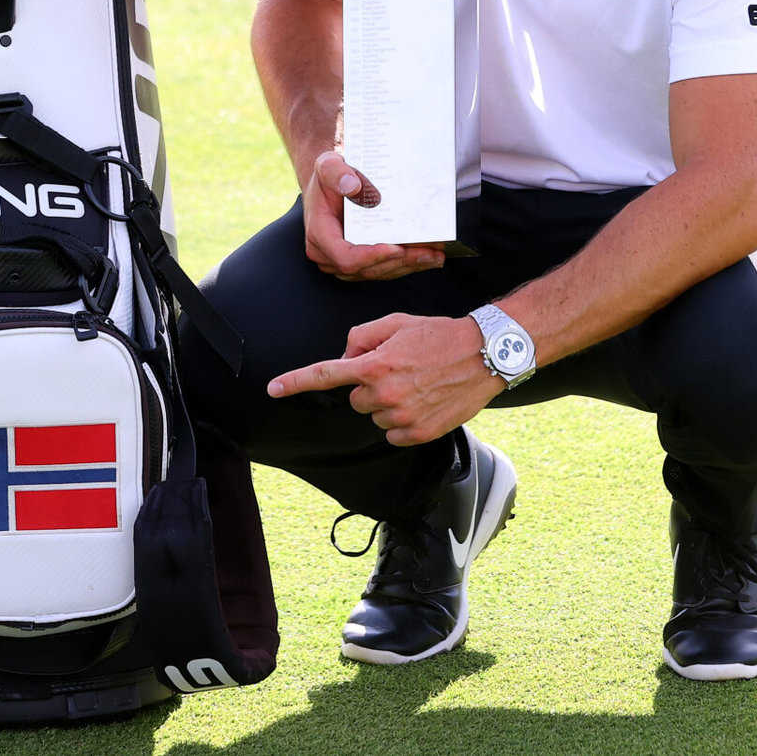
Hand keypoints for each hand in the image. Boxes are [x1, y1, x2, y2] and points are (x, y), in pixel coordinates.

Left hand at [266, 313, 502, 445]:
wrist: (484, 354)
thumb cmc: (439, 334)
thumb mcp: (396, 323)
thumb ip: (362, 338)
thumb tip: (346, 359)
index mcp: (375, 364)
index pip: (326, 375)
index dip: (295, 382)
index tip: (272, 389)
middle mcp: (384, 393)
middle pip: (355, 399)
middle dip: (368, 386)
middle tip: (397, 370)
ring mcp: (402, 416)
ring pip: (374, 416)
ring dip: (387, 403)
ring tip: (416, 384)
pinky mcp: (418, 433)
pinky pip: (392, 432)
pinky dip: (402, 420)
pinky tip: (422, 401)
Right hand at [301, 149, 444, 280]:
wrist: (331, 182)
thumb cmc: (330, 175)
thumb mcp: (327, 165)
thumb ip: (335, 172)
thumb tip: (353, 187)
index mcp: (319, 235)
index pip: (345, 257)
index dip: (372, 257)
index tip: (396, 248)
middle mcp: (328, 255)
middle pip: (366, 269)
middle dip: (399, 262)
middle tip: (428, 252)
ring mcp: (343, 262)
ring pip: (378, 272)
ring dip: (408, 266)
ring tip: (434, 255)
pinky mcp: (358, 262)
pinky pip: (382, 268)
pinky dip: (406, 264)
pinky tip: (427, 257)